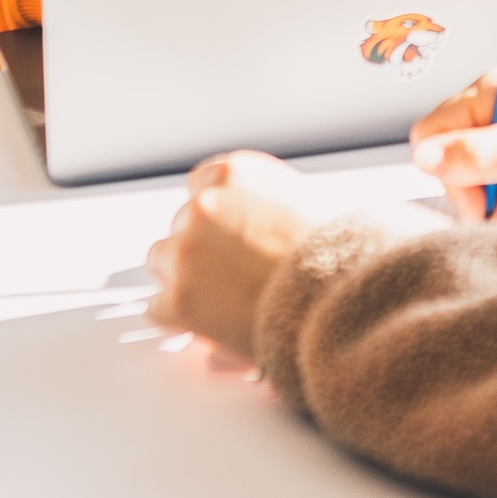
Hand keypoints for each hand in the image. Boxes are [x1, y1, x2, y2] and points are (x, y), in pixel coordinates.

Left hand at [145, 151, 317, 354]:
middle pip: (180, 225)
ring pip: (161, 262)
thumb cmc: (336, 257)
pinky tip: (207, 324)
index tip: (227, 236)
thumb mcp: (303, 201)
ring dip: (184, 279)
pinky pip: (156, 309)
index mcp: (234, 173)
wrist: (339, 303)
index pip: (199, 186)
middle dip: (201, 249)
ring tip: (223, 300)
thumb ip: (260, 199)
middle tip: (234, 275)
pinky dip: (177, 320)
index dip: (215, 217)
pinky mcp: (179, 298)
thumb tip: (236, 212)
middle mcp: (203, 204)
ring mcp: (186, 251)